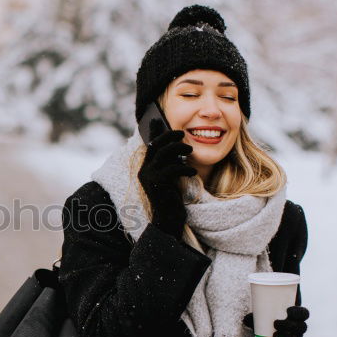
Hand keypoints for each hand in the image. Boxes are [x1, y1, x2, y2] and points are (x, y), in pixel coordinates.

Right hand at [138, 119, 196, 238]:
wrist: (168, 218)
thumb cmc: (172, 198)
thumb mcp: (170, 176)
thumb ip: (169, 162)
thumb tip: (176, 146)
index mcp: (146, 168)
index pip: (150, 145)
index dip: (154, 131)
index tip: (156, 118)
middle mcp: (144, 170)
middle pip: (156, 144)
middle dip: (169, 135)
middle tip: (183, 134)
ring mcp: (149, 176)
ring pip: (164, 153)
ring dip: (179, 149)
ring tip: (190, 151)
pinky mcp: (157, 182)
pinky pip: (173, 168)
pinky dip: (185, 167)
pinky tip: (192, 172)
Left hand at [243, 306, 309, 336]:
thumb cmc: (266, 328)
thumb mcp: (260, 322)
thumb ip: (254, 319)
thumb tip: (245, 319)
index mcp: (294, 318)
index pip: (303, 313)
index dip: (298, 311)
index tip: (287, 310)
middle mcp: (299, 329)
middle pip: (302, 326)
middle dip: (290, 324)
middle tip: (275, 323)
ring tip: (274, 335)